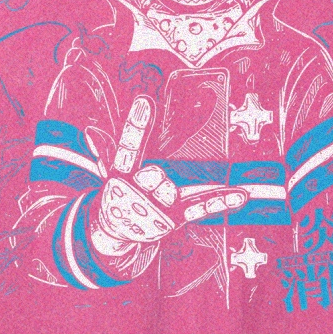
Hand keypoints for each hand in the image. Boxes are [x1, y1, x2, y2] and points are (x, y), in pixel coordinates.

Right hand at [85, 94, 247, 252]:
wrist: (115, 233)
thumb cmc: (117, 195)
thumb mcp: (110, 174)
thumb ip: (105, 150)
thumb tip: (90, 131)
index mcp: (120, 175)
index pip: (128, 145)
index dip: (137, 124)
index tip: (145, 100)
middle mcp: (135, 193)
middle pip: (154, 174)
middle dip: (153, 179)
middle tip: (146, 188)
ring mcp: (154, 208)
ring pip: (169, 191)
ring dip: (166, 195)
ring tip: (153, 205)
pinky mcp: (172, 220)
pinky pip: (200, 207)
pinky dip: (221, 200)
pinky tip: (242, 193)